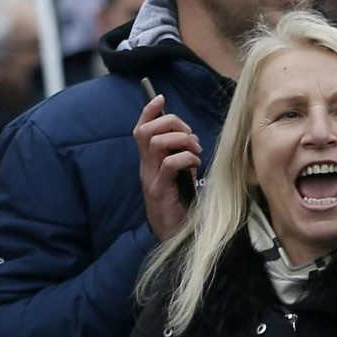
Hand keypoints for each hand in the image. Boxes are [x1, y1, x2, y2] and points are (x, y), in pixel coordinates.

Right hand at [133, 93, 199, 240]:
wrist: (174, 238)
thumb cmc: (179, 206)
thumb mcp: (179, 176)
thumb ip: (179, 157)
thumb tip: (190, 139)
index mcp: (149, 163)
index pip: (141, 130)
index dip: (148, 111)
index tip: (160, 98)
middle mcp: (146, 168)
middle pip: (147, 131)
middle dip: (171, 123)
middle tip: (190, 135)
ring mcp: (151, 179)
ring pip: (157, 143)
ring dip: (181, 140)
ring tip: (195, 150)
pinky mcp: (160, 191)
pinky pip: (170, 164)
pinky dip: (186, 158)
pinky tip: (195, 166)